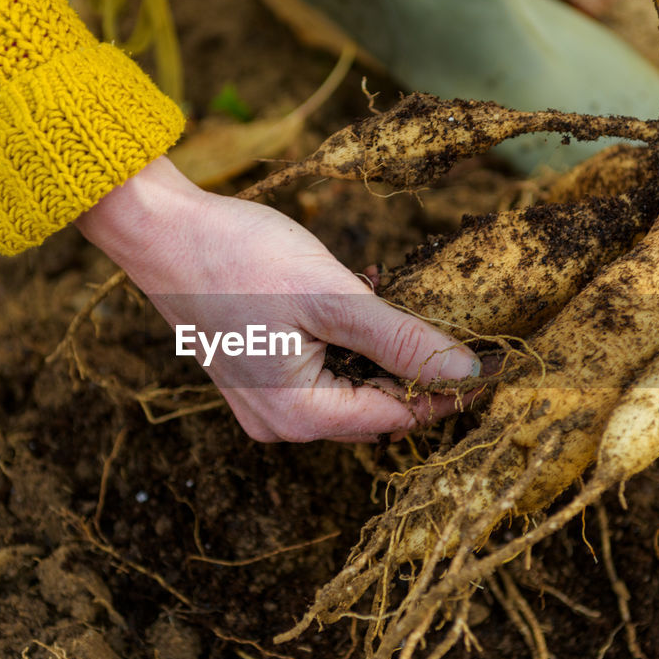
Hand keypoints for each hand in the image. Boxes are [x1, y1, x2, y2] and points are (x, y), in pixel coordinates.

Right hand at [76, 158, 478, 441]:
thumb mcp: (331, 296)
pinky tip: (344, 302)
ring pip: (347, 391)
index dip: (448, 391)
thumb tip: (465, 372)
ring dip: (375, 354)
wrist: (163, 233)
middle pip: (372, 409)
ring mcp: (263, 405)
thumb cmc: (241, 259)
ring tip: (377, 297)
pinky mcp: (254, 380)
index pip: (397, 416)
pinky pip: (318, 376)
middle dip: (407, 368)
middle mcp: (280, 425)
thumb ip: (399, 340)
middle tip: (437, 318)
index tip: (495, 365)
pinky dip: (342, 346)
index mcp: (300, 416)